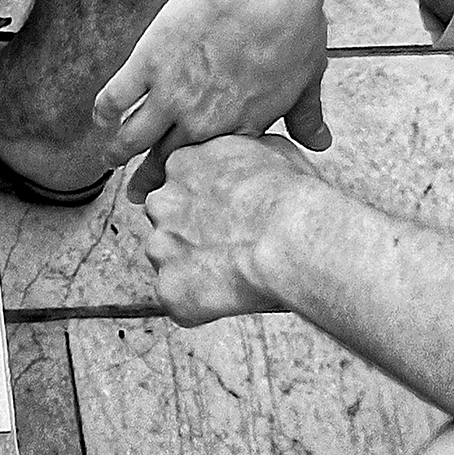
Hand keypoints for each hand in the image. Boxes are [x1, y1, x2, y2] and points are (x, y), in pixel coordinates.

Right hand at [96, 0, 331, 166]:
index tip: (189, 189)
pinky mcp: (147, 64)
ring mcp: (170, 95)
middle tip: (141, 196)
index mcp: (240, 127)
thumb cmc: (291, 30)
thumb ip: (307, 115)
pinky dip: (104, 112)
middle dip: (151, 180)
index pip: (212, 166)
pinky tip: (100, 119)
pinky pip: (115, 97)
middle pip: (167, 159)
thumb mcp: (307, 79)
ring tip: (109, 161)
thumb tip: (321, 142)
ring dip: (119, 152)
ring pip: (135, 136)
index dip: (198, 180)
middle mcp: (201, 120)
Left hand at [128, 131, 315, 324]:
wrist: (294, 236)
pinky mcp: (169, 287)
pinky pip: (180, 301)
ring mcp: (160, 246)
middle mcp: (161, 202)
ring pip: (172, 264)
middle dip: (196, 238)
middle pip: (170, 224)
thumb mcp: (273, 150)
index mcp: (183, 163)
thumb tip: (252, 159)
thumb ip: (244, 154)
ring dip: (198, 271)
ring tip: (240, 272)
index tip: (232, 217)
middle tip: (235, 248)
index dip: (210, 207)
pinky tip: (234, 296)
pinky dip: (203, 304)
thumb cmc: (293, 197)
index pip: (181, 185)